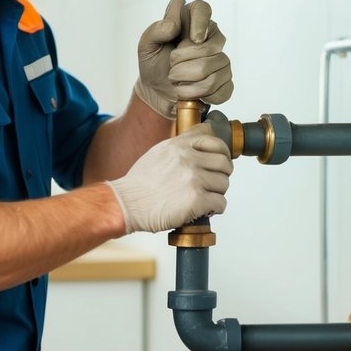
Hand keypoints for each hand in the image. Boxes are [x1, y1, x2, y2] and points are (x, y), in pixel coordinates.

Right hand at [106, 124, 232, 233]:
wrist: (126, 204)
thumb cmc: (139, 184)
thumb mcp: (157, 153)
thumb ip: (179, 147)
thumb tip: (198, 144)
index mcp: (179, 145)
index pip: (214, 140)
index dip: (221, 153)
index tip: (219, 163)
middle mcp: (188, 158)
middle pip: (224, 164)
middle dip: (222, 175)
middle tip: (212, 185)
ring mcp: (193, 178)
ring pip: (224, 184)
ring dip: (217, 193)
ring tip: (204, 199)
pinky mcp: (196, 200)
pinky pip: (220, 203)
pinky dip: (215, 209)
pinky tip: (204, 210)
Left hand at [133, 0, 233, 118]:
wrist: (156, 91)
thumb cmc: (153, 65)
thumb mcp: (146, 47)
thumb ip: (156, 31)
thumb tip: (173, 23)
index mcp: (192, 22)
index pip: (202, 8)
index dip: (199, 22)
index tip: (193, 38)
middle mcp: (211, 38)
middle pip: (209, 47)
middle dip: (182, 62)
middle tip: (171, 66)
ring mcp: (221, 61)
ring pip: (213, 72)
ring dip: (187, 81)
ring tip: (176, 80)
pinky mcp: (225, 83)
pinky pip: (221, 90)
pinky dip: (199, 95)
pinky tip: (189, 92)